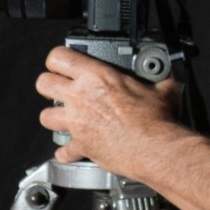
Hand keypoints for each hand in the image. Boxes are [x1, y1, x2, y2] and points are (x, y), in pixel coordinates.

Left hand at [35, 46, 181, 168]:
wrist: (155, 149)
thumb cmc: (156, 119)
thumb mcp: (162, 89)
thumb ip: (158, 78)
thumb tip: (165, 74)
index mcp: (98, 77)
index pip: (59, 57)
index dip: (58, 59)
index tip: (63, 63)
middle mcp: (81, 97)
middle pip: (43, 83)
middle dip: (49, 85)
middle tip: (59, 88)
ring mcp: (78, 122)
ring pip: (45, 116)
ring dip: (53, 117)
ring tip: (65, 118)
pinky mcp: (81, 145)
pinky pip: (63, 151)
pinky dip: (67, 152)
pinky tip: (73, 150)